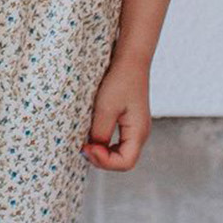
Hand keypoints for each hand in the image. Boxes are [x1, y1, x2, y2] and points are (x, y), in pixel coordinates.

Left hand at [82, 56, 151, 170]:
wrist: (130, 59)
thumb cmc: (120, 80)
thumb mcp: (105, 107)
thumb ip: (100, 132)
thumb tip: (93, 149)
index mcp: (138, 133)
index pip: (124, 163)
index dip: (104, 162)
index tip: (87, 148)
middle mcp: (140, 134)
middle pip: (122, 160)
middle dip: (101, 159)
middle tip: (83, 148)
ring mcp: (135, 127)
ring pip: (119, 151)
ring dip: (102, 152)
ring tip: (86, 143)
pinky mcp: (129, 120)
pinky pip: (117, 140)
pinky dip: (104, 143)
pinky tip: (93, 135)